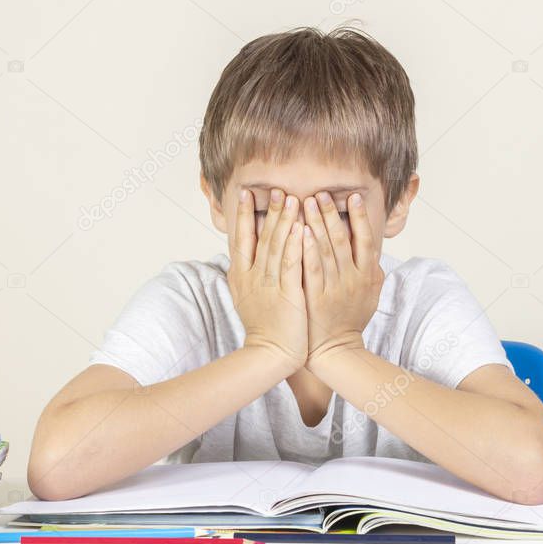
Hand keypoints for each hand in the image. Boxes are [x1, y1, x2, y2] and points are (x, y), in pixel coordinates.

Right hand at [228, 187, 307, 368]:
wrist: (268, 354)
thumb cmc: (262, 327)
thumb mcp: (245, 296)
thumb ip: (246, 274)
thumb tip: (242, 254)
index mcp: (240, 275)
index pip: (241, 238)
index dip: (245, 215)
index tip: (247, 193)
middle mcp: (251, 276)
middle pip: (260, 237)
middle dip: (269, 211)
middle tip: (275, 189)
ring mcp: (268, 284)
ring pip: (276, 246)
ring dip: (284, 221)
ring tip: (291, 199)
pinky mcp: (286, 294)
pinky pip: (291, 264)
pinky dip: (296, 245)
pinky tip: (301, 228)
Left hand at [301, 191, 383, 367]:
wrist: (335, 350)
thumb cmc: (350, 319)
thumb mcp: (370, 294)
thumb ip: (372, 269)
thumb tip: (372, 245)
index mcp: (367, 275)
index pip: (365, 239)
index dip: (360, 217)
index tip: (353, 197)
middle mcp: (352, 279)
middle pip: (343, 240)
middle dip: (331, 214)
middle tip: (321, 193)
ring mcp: (333, 287)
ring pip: (325, 250)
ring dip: (317, 224)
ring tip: (307, 202)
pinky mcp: (315, 297)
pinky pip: (310, 269)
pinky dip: (306, 249)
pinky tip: (299, 232)